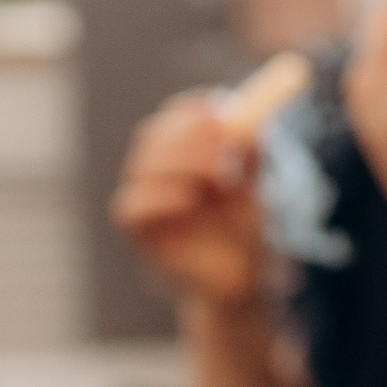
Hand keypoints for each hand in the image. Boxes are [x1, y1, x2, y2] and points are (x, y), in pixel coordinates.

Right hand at [111, 94, 270, 303]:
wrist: (241, 276)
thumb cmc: (243, 227)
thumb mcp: (255, 184)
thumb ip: (250, 152)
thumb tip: (251, 120)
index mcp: (181, 151)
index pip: (175, 116)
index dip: (196, 110)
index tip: (225, 111)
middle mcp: (156, 169)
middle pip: (153, 135)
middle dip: (191, 135)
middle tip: (225, 144)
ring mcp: (143, 199)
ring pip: (143, 167)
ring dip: (183, 164)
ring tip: (222, 179)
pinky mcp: (138, 231)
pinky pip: (132, 206)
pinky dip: (160, 197)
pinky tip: (190, 200)